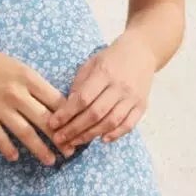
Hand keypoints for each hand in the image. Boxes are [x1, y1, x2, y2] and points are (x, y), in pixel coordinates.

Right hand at [0, 39, 67, 163]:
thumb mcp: (16, 66)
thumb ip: (34, 85)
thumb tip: (56, 104)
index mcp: (28, 77)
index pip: (56, 101)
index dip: (69, 118)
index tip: (78, 129)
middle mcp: (16, 93)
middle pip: (45, 120)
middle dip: (60, 139)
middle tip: (70, 151)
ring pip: (25, 133)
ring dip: (40, 149)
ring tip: (50, 161)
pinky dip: (8, 149)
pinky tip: (15, 158)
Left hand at [45, 32, 155, 151]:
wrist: (142, 52)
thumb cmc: (111, 58)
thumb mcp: (91, 64)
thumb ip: (79, 85)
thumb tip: (66, 109)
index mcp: (104, 73)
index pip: (83, 98)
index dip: (66, 114)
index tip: (53, 124)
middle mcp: (119, 87)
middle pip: (95, 114)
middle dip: (74, 129)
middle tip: (60, 139)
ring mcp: (132, 98)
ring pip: (110, 122)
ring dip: (90, 135)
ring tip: (75, 142)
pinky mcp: (142, 106)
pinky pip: (128, 125)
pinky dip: (115, 135)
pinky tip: (101, 140)